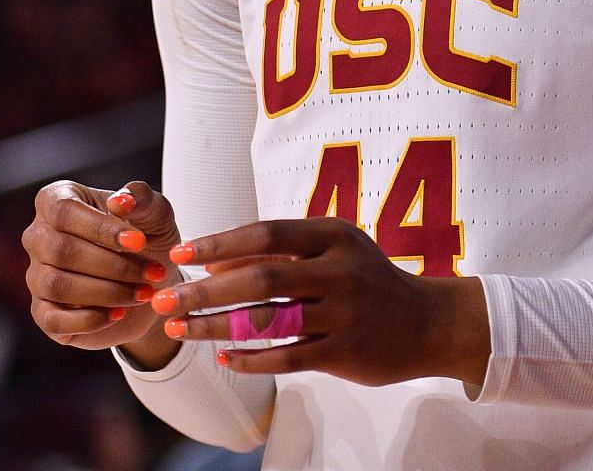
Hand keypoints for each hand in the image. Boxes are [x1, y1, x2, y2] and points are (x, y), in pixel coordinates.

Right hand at [22, 179, 181, 357]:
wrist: (150, 282)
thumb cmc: (146, 238)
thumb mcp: (155, 213)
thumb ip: (141, 198)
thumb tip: (119, 201)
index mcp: (56, 200)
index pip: (64, 212)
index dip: (101, 228)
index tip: (140, 242)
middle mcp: (38, 237)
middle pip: (61, 250)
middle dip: (113, 265)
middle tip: (152, 273)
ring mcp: (37, 276)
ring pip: (57, 285)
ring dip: (106, 292)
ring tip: (143, 293)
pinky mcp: (43, 313)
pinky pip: (53, 320)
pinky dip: (90, 320)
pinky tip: (119, 313)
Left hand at [151, 217, 490, 388]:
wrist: (427, 323)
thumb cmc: (367, 281)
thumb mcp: (334, 251)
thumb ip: (282, 253)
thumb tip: (216, 260)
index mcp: (333, 236)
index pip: (265, 234)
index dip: (219, 243)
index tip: (180, 254)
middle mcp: (339, 270)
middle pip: (259, 278)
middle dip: (204, 291)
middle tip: (165, 300)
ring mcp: (343, 313)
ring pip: (267, 321)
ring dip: (216, 327)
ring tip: (180, 331)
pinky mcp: (345, 351)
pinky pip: (287, 358)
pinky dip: (251, 359)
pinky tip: (223, 359)